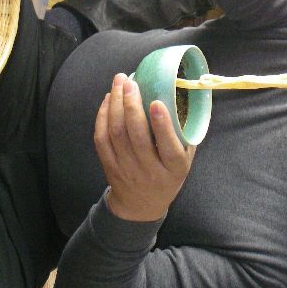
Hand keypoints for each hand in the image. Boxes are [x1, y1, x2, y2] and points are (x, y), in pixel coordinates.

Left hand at [94, 73, 194, 221]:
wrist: (141, 205)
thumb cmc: (167, 174)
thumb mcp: (184, 160)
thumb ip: (184, 134)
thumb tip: (181, 96)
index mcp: (173, 169)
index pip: (168, 147)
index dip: (162, 125)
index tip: (157, 102)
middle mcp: (149, 171)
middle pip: (136, 136)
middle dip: (131, 106)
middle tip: (130, 82)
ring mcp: (127, 169)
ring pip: (116, 134)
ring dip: (116, 105)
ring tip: (119, 83)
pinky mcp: (109, 166)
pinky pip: (101, 139)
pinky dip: (103, 116)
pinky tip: (109, 99)